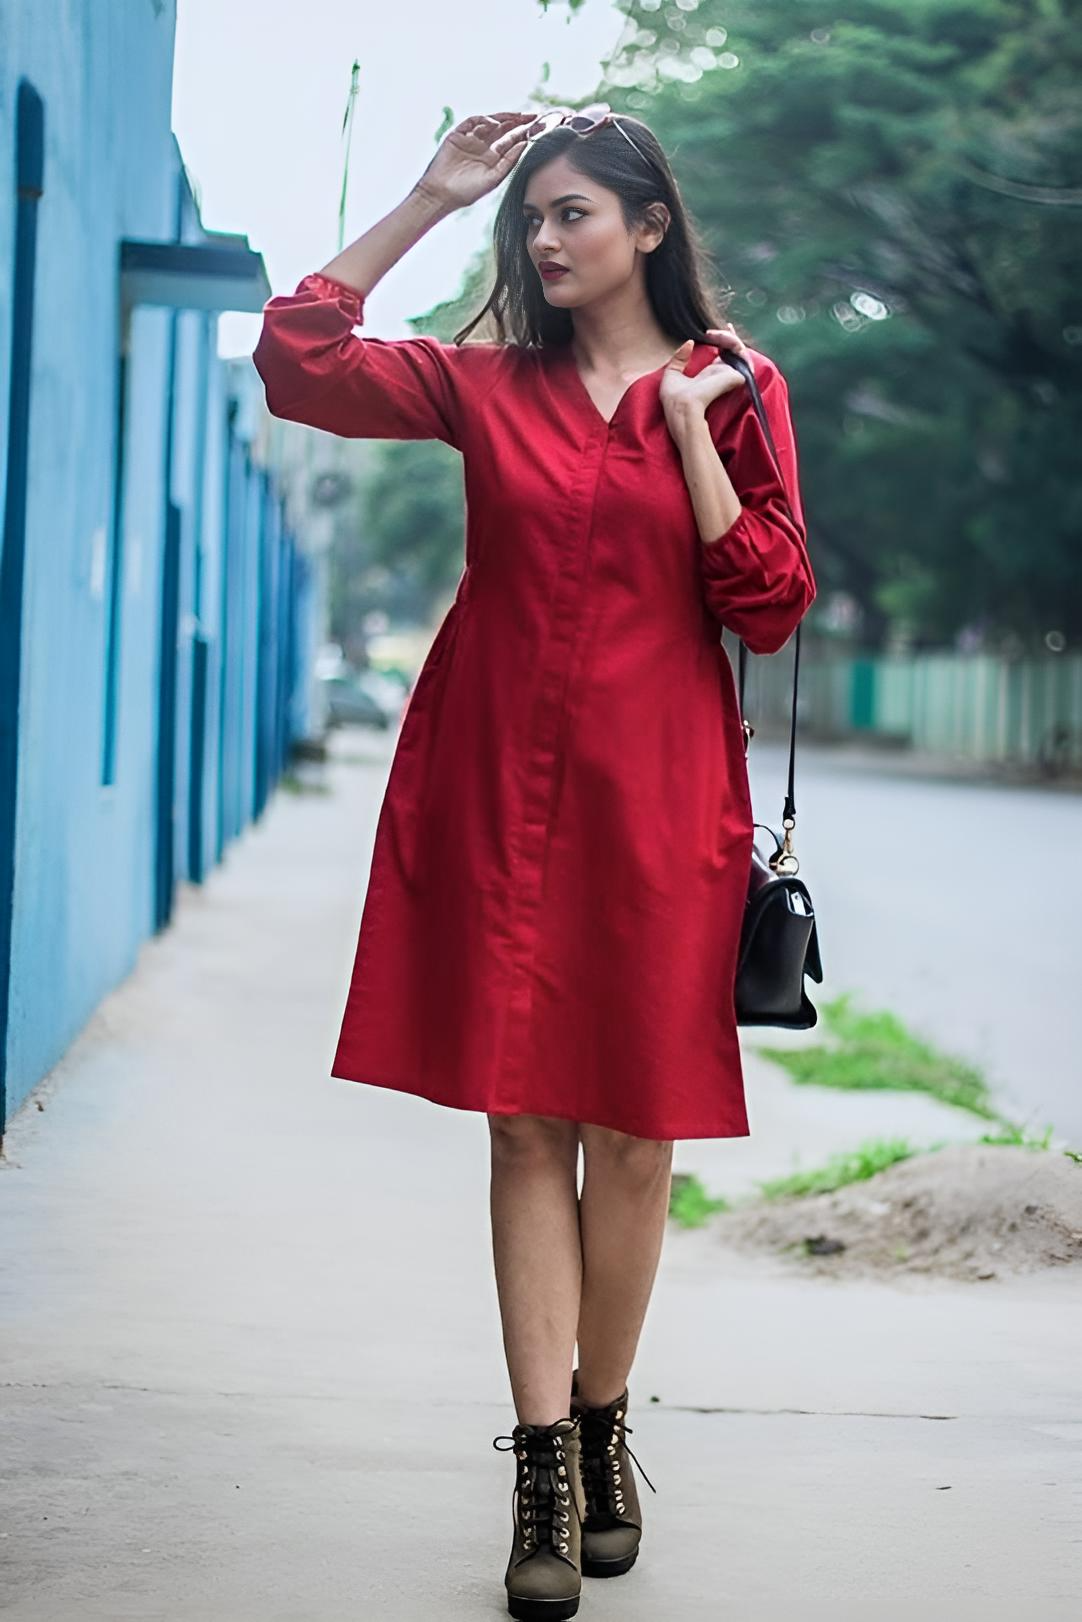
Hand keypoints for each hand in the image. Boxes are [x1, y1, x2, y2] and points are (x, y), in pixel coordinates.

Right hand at [414, 111, 535, 210]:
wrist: (441, 194)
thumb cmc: (467, 192)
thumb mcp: (493, 179)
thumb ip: (509, 162)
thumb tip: (524, 144)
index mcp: (493, 158)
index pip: (512, 140)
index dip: (525, 133)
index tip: (540, 127)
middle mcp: (484, 146)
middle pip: (504, 128)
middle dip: (518, 121)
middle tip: (534, 116)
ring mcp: (471, 138)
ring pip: (490, 122)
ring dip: (505, 118)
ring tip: (519, 116)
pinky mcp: (458, 134)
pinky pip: (472, 122)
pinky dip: (484, 120)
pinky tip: (494, 123)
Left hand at [659, 326, 751, 426]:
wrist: (682, 407)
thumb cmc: (674, 399)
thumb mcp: (672, 373)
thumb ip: (679, 357)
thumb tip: (690, 342)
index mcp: (711, 375)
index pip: (723, 355)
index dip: (723, 340)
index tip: (715, 331)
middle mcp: (723, 374)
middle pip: (733, 350)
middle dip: (727, 336)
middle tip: (711, 332)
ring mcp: (731, 374)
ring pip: (739, 350)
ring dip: (728, 338)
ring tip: (714, 335)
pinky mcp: (737, 375)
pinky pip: (742, 354)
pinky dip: (733, 342)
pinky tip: (723, 337)